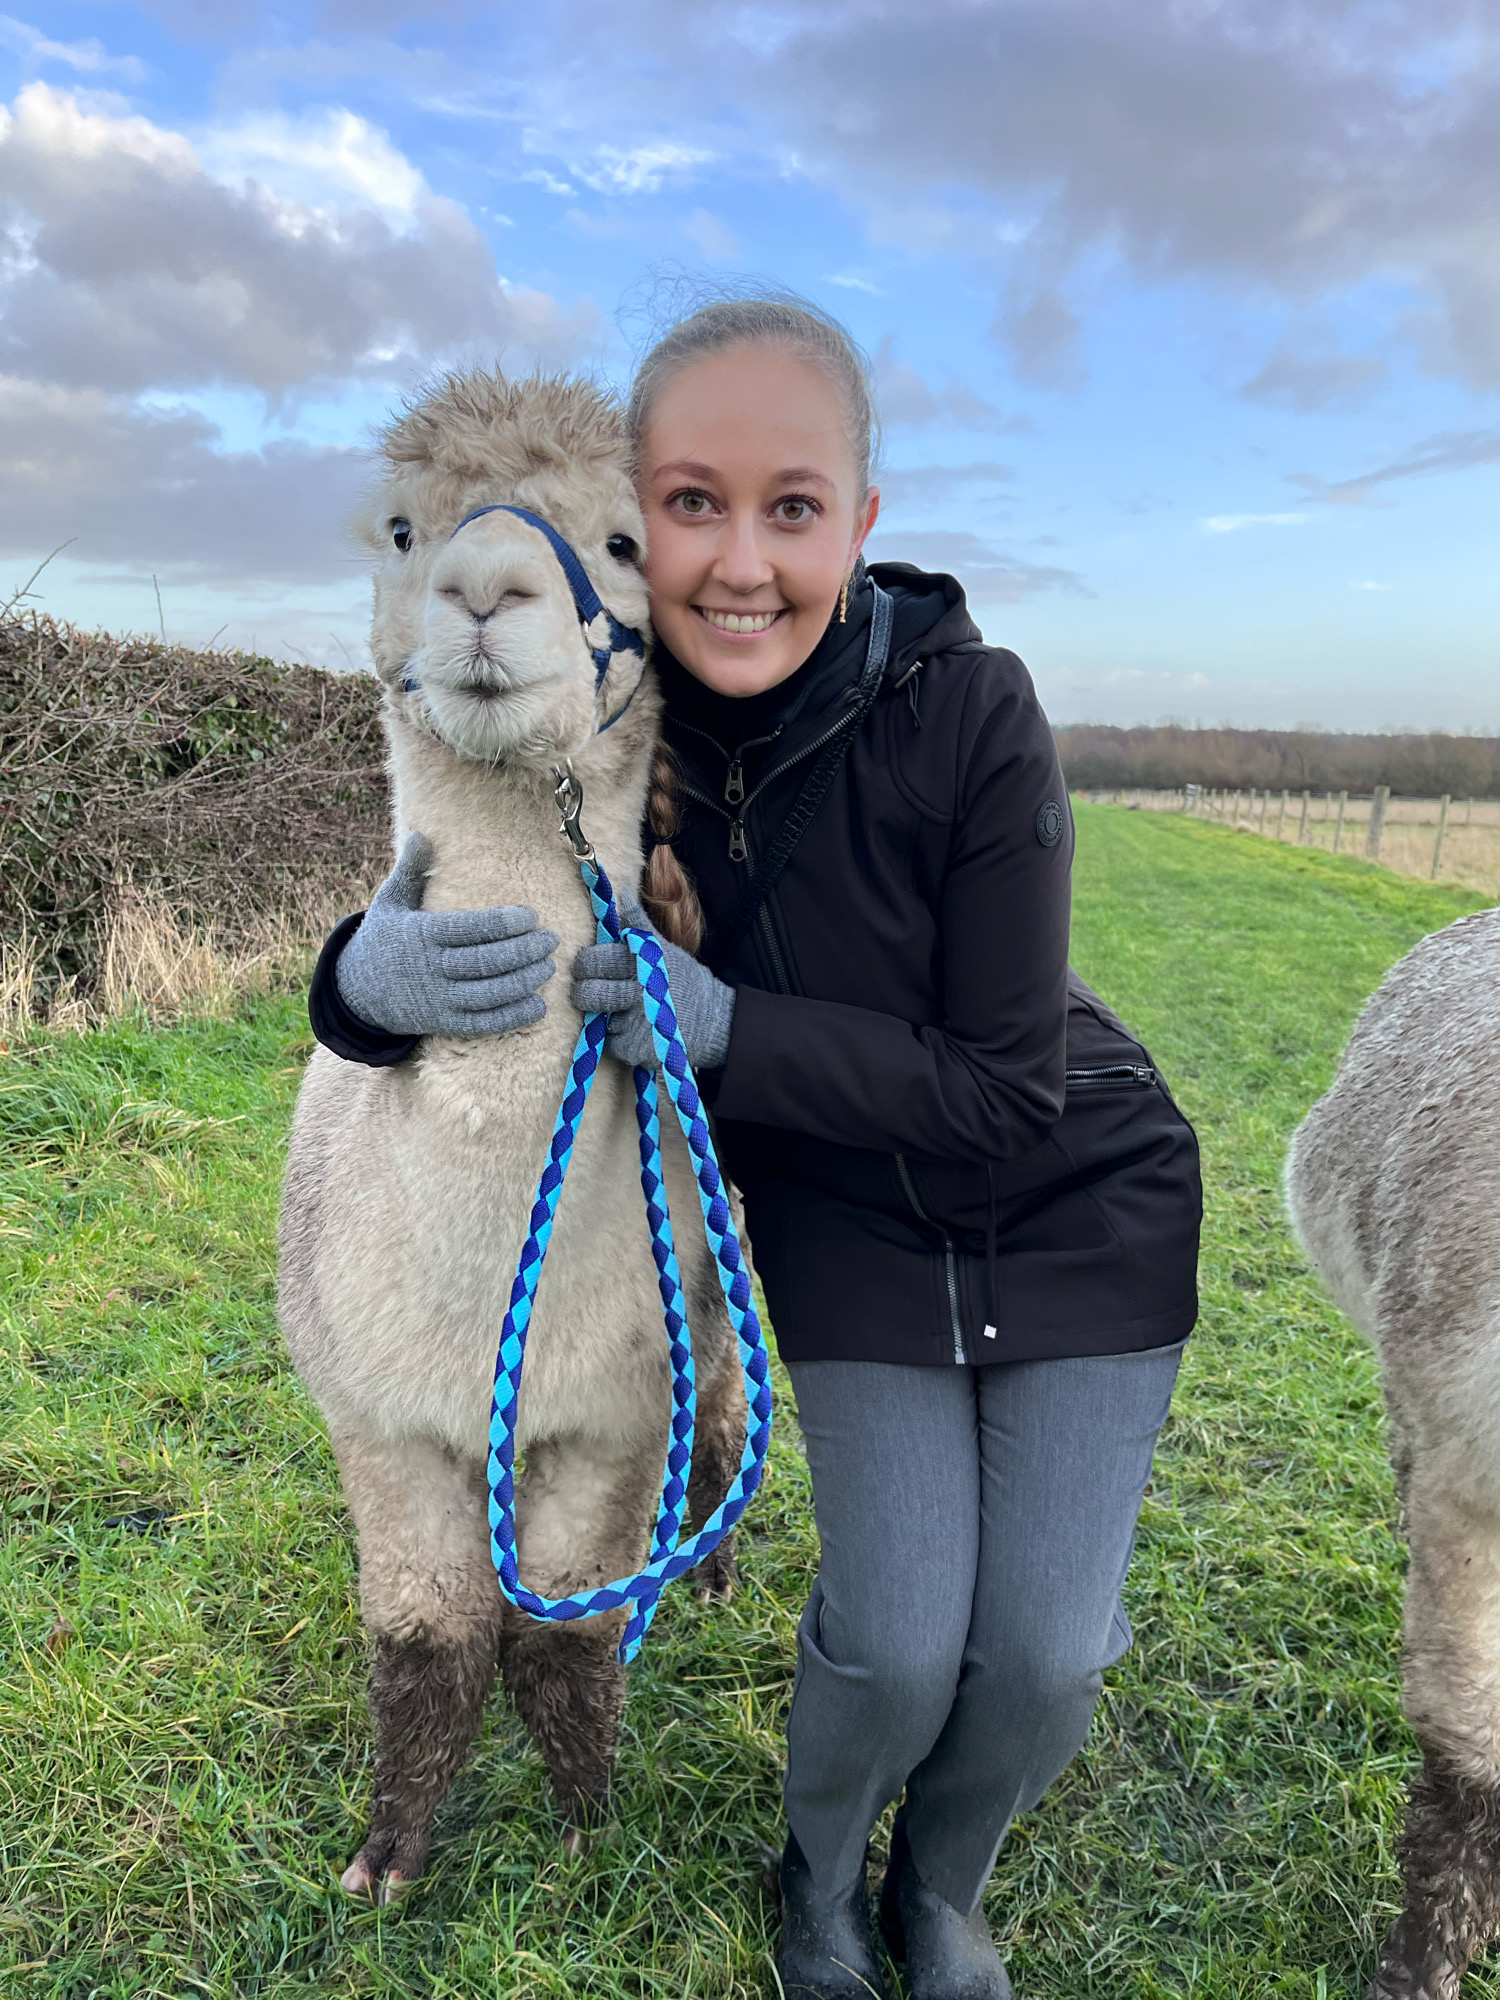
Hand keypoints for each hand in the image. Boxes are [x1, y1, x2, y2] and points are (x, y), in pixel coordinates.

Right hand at [335, 831, 557, 1037]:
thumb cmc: (385, 938)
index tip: (532, 916)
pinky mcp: (443, 1023)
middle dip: (523, 952)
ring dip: (523, 982)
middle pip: (483, 962)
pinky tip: (538, 1006)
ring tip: (549, 967)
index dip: (502, 923)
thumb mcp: (391, 902)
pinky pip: (482, 1024)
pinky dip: (512, 1017)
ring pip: (487, 994)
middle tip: (551, 941)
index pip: (466, 928)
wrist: (359, 991)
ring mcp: (437, 999)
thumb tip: (421, 834)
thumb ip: (411, 870)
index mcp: (420, 934)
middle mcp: (430, 968)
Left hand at [572, 889, 734, 1070]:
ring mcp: (634, 1023)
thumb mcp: (663, 949)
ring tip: (619, 1008)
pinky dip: (615, 1036)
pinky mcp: (633, 1049)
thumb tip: (621, 893)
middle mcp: (636, 992)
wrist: (712, 1021)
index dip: (586, 964)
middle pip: (586, 993)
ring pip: (594, 1018)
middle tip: (591, 989)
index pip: (592, 960)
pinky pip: (608, 1041)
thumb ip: (637, 925)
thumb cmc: (682, 980)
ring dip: (601, 1014)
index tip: (589, 966)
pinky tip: (632, 1027)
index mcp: (639, 963)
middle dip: (584, 991)